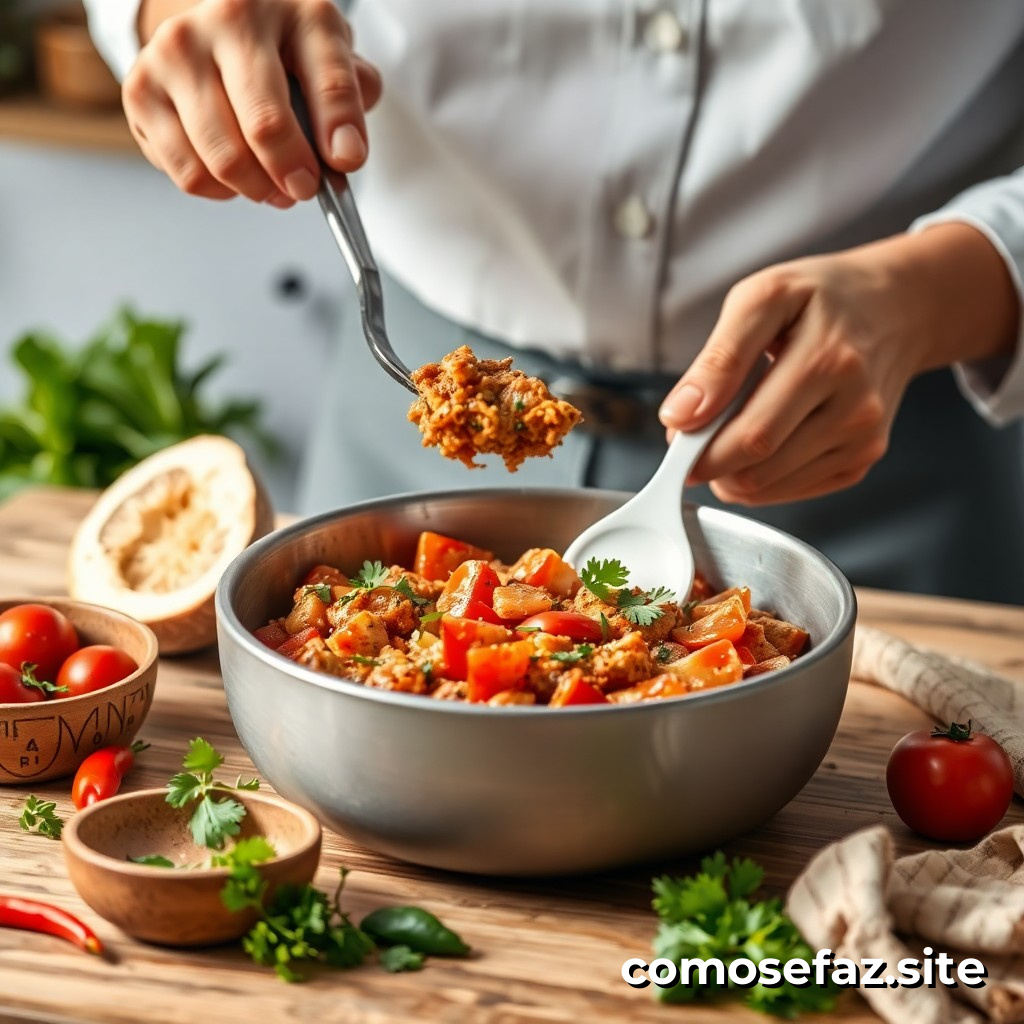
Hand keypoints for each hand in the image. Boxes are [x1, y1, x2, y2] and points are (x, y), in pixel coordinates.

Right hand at [124, 0, 381, 206]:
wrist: (218, 29)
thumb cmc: (283, 53)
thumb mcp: (329, 59)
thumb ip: (350, 100)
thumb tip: (345, 153)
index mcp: (290, 9)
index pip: (329, 79)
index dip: (341, 131)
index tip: (347, 161)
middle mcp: (226, 20)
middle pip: (266, 125)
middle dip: (293, 173)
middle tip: (303, 187)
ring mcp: (176, 52)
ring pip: (224, 159)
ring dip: (257, 189)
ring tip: (272, 185)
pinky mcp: (142, 90)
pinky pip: (189, 173)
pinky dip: (220, 191)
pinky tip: (232, 175)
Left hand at [659, 224, 1019, 504]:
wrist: (895, 308)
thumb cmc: (821, 298)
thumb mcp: (762, 298)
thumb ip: (718, 359)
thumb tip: (680, 416)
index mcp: (828, 361)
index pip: (751, 435)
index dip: (700, 451)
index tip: (675, 442)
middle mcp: (855, 407)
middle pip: (758, 467)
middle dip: (710, 462)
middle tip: (694, 437)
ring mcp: (863, 439)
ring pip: (769, 486)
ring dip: (731, 472)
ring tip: (728, 429)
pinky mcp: (861, 459)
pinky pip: (791, 491)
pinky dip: (760, 477)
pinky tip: (761, 441)